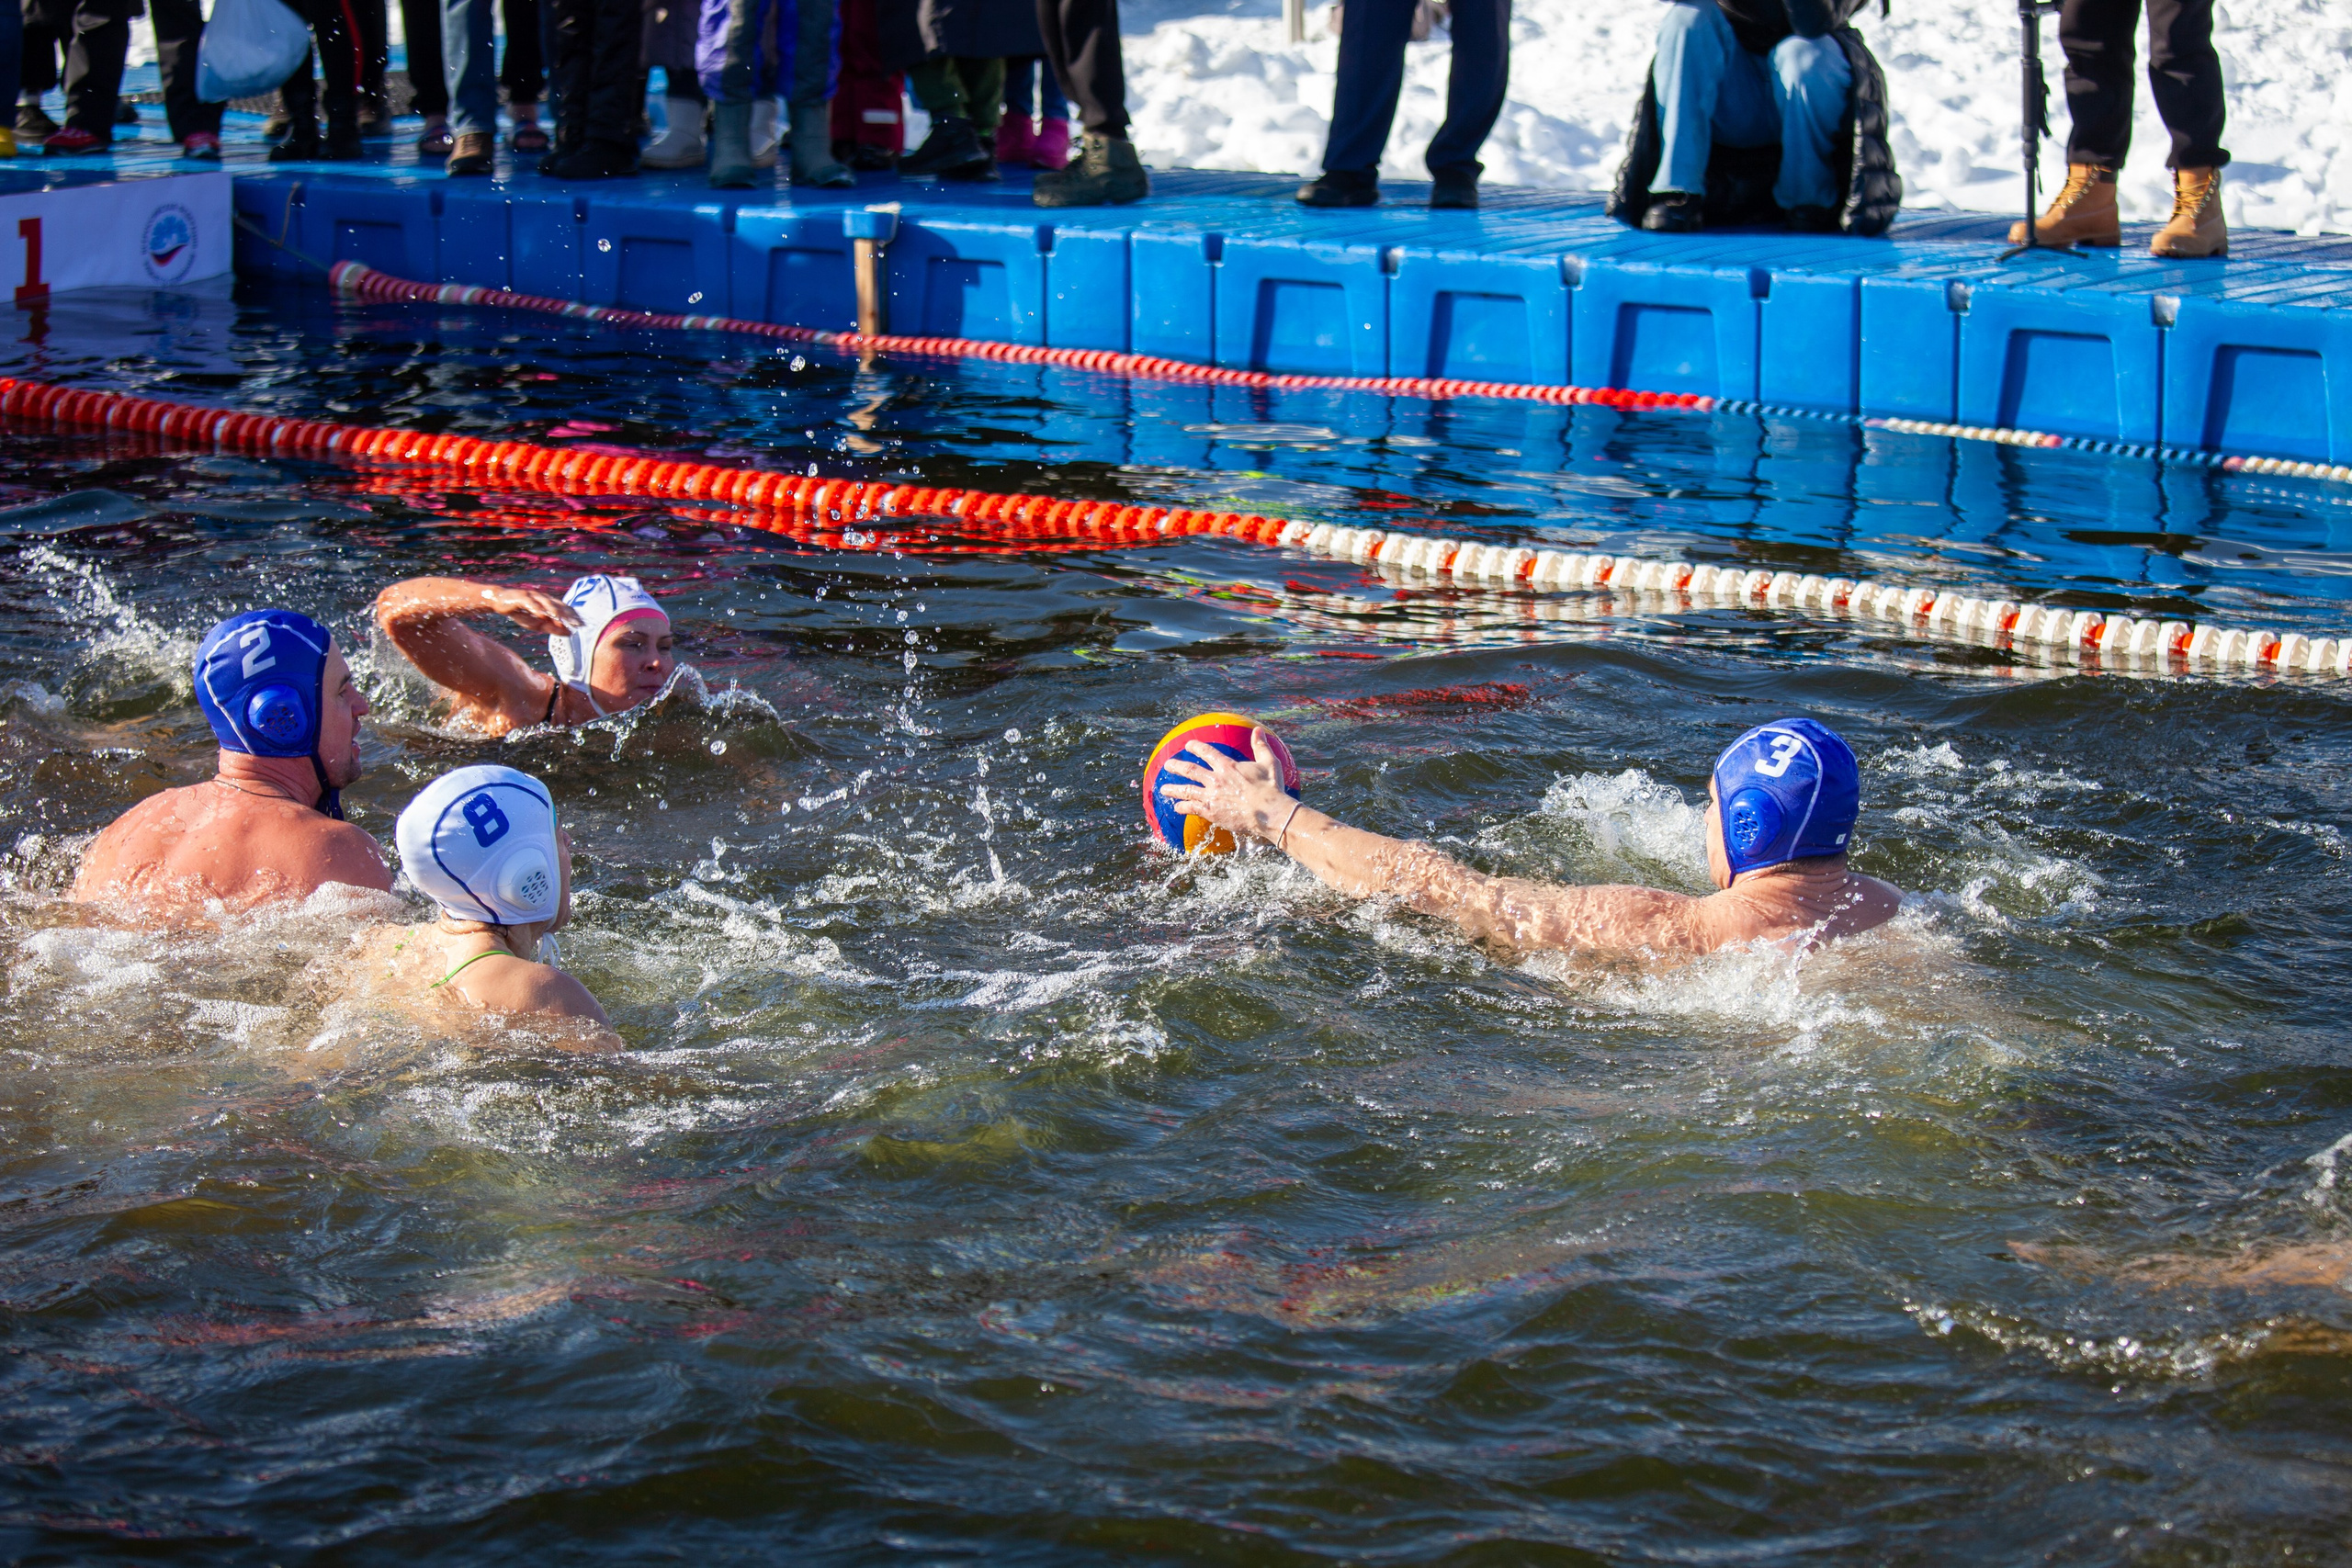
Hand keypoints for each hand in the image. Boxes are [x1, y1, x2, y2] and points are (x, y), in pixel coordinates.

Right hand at [481, 585, 582, 635]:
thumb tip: (570, 633)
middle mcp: (543, 598)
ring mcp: (533, 596)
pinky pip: (530, 603)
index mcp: (549, 602)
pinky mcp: (521, 597)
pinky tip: (541, 615)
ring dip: (554, 611)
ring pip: (546, 603)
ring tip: (561, 619)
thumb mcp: (538, 624)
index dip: (574, 616)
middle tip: (576, 623)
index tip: (583, 625)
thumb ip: (553, 628)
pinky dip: (536, 608)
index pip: (565, 609)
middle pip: (559, 605)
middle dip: (568, 614)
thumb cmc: (522, 612)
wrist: (500, 602)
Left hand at [1158, 728, 1295, 843]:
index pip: (1206, 752)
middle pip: (1190, 770)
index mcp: (1228, 766)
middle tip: (1167, 765)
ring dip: (1173, 789)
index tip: (1188, 745)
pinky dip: (1182, 807)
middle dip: (1176, 766)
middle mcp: (1216, 779)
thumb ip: (1261, 746)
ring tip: (1163, 789)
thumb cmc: (1271, 788)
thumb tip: (1257, 730)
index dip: (1195, 747)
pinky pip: (1192, 808)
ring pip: (1186, 790)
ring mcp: (1212, 796)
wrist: (1269, 812)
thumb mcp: (1269, 763)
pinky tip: (1176, 808)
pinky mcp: (1212, 812)